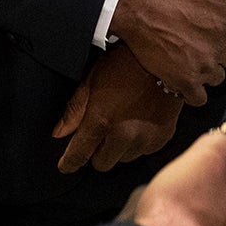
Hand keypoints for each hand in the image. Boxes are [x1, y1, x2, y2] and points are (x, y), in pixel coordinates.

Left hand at [53, 43, 182, 173]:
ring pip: (124, 158)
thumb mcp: (92, 79)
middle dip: (98, 151)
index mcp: (102, 120)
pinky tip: (140, 121)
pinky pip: (144, 151)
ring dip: (120, 147)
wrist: (166, 60)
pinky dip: (140, 142)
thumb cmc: (127, 63)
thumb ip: (74, 110)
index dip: (69, 163)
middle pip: (102, 164)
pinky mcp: (162, 139)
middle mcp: (124, 135)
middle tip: (103, 129)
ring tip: (125, 121)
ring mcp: (145, 139)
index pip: (78, 156)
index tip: (66, 165)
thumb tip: (59, 132)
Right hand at [108, 0, 225, 105]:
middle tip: (195, 43)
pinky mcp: (184, 81)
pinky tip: (183, 79)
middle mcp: (220, 46)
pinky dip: (192, 92)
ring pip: (215, 78)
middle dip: (214, 52)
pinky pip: (198, 98)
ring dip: (204, 71)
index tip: (212, 33)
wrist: (133, 2)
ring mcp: (203, 65)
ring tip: (187, 59)